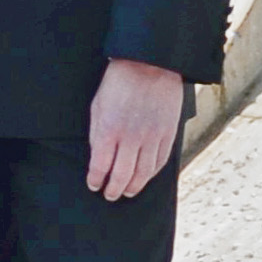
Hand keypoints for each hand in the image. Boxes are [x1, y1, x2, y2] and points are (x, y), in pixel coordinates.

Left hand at [88, 58, 185, 202]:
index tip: (93, 185)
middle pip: (123, 175)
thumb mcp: (97, 106)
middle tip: (109, 195)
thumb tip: (98, 157)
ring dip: (134, 187)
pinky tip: (144, 178)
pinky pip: (160, 161)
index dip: (96, 179)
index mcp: (109, 130)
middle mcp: (132, 137)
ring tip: (127, 192)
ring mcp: (152, 137)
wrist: (149, 66)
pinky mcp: (168, 134)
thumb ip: (98, 133)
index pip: (101, 166)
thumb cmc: (118, 84)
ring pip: (143, 173)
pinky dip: (151, 174)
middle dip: (114, 189)